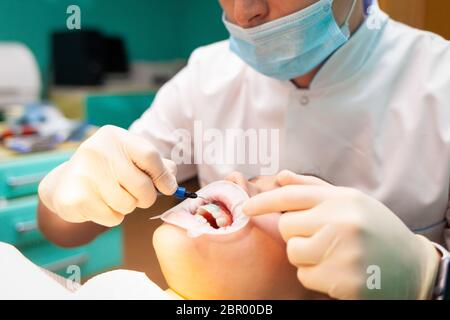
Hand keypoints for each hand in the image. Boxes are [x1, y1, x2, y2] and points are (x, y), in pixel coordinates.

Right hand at [39, 125, 177, 226]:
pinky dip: (112, 217)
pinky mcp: (76, 198)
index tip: (168, 188)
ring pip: (128, 204)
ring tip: (114, 197)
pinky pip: (113, 218)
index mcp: (114, 136)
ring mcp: (84, 174)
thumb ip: (156, 165)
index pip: (150, 156)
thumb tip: (172, 177)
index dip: (163, 176)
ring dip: (128, 207)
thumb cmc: (109, 170)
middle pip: (142, 185)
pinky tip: (100, 204)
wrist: (66, 183)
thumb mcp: (131, 158)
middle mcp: (96, 150)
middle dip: (147, 197)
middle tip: (138, 196)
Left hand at [243, 171, 439, 299]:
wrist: (413, 266)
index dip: (263, 201)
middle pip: (287, 227)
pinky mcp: (344, 280)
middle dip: (297, 234)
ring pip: (293, 254)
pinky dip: (316, 276)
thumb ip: (312, 188)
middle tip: (322, 237)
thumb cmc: (376, 229)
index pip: (290, 196)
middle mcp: (341, 222)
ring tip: (333, 254)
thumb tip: (280, 175)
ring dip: (306, 257)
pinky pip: (305, 276)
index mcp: (342, 199)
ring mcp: (343, 252)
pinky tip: (339, 271)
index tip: (245, 208)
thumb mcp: (350, 201)